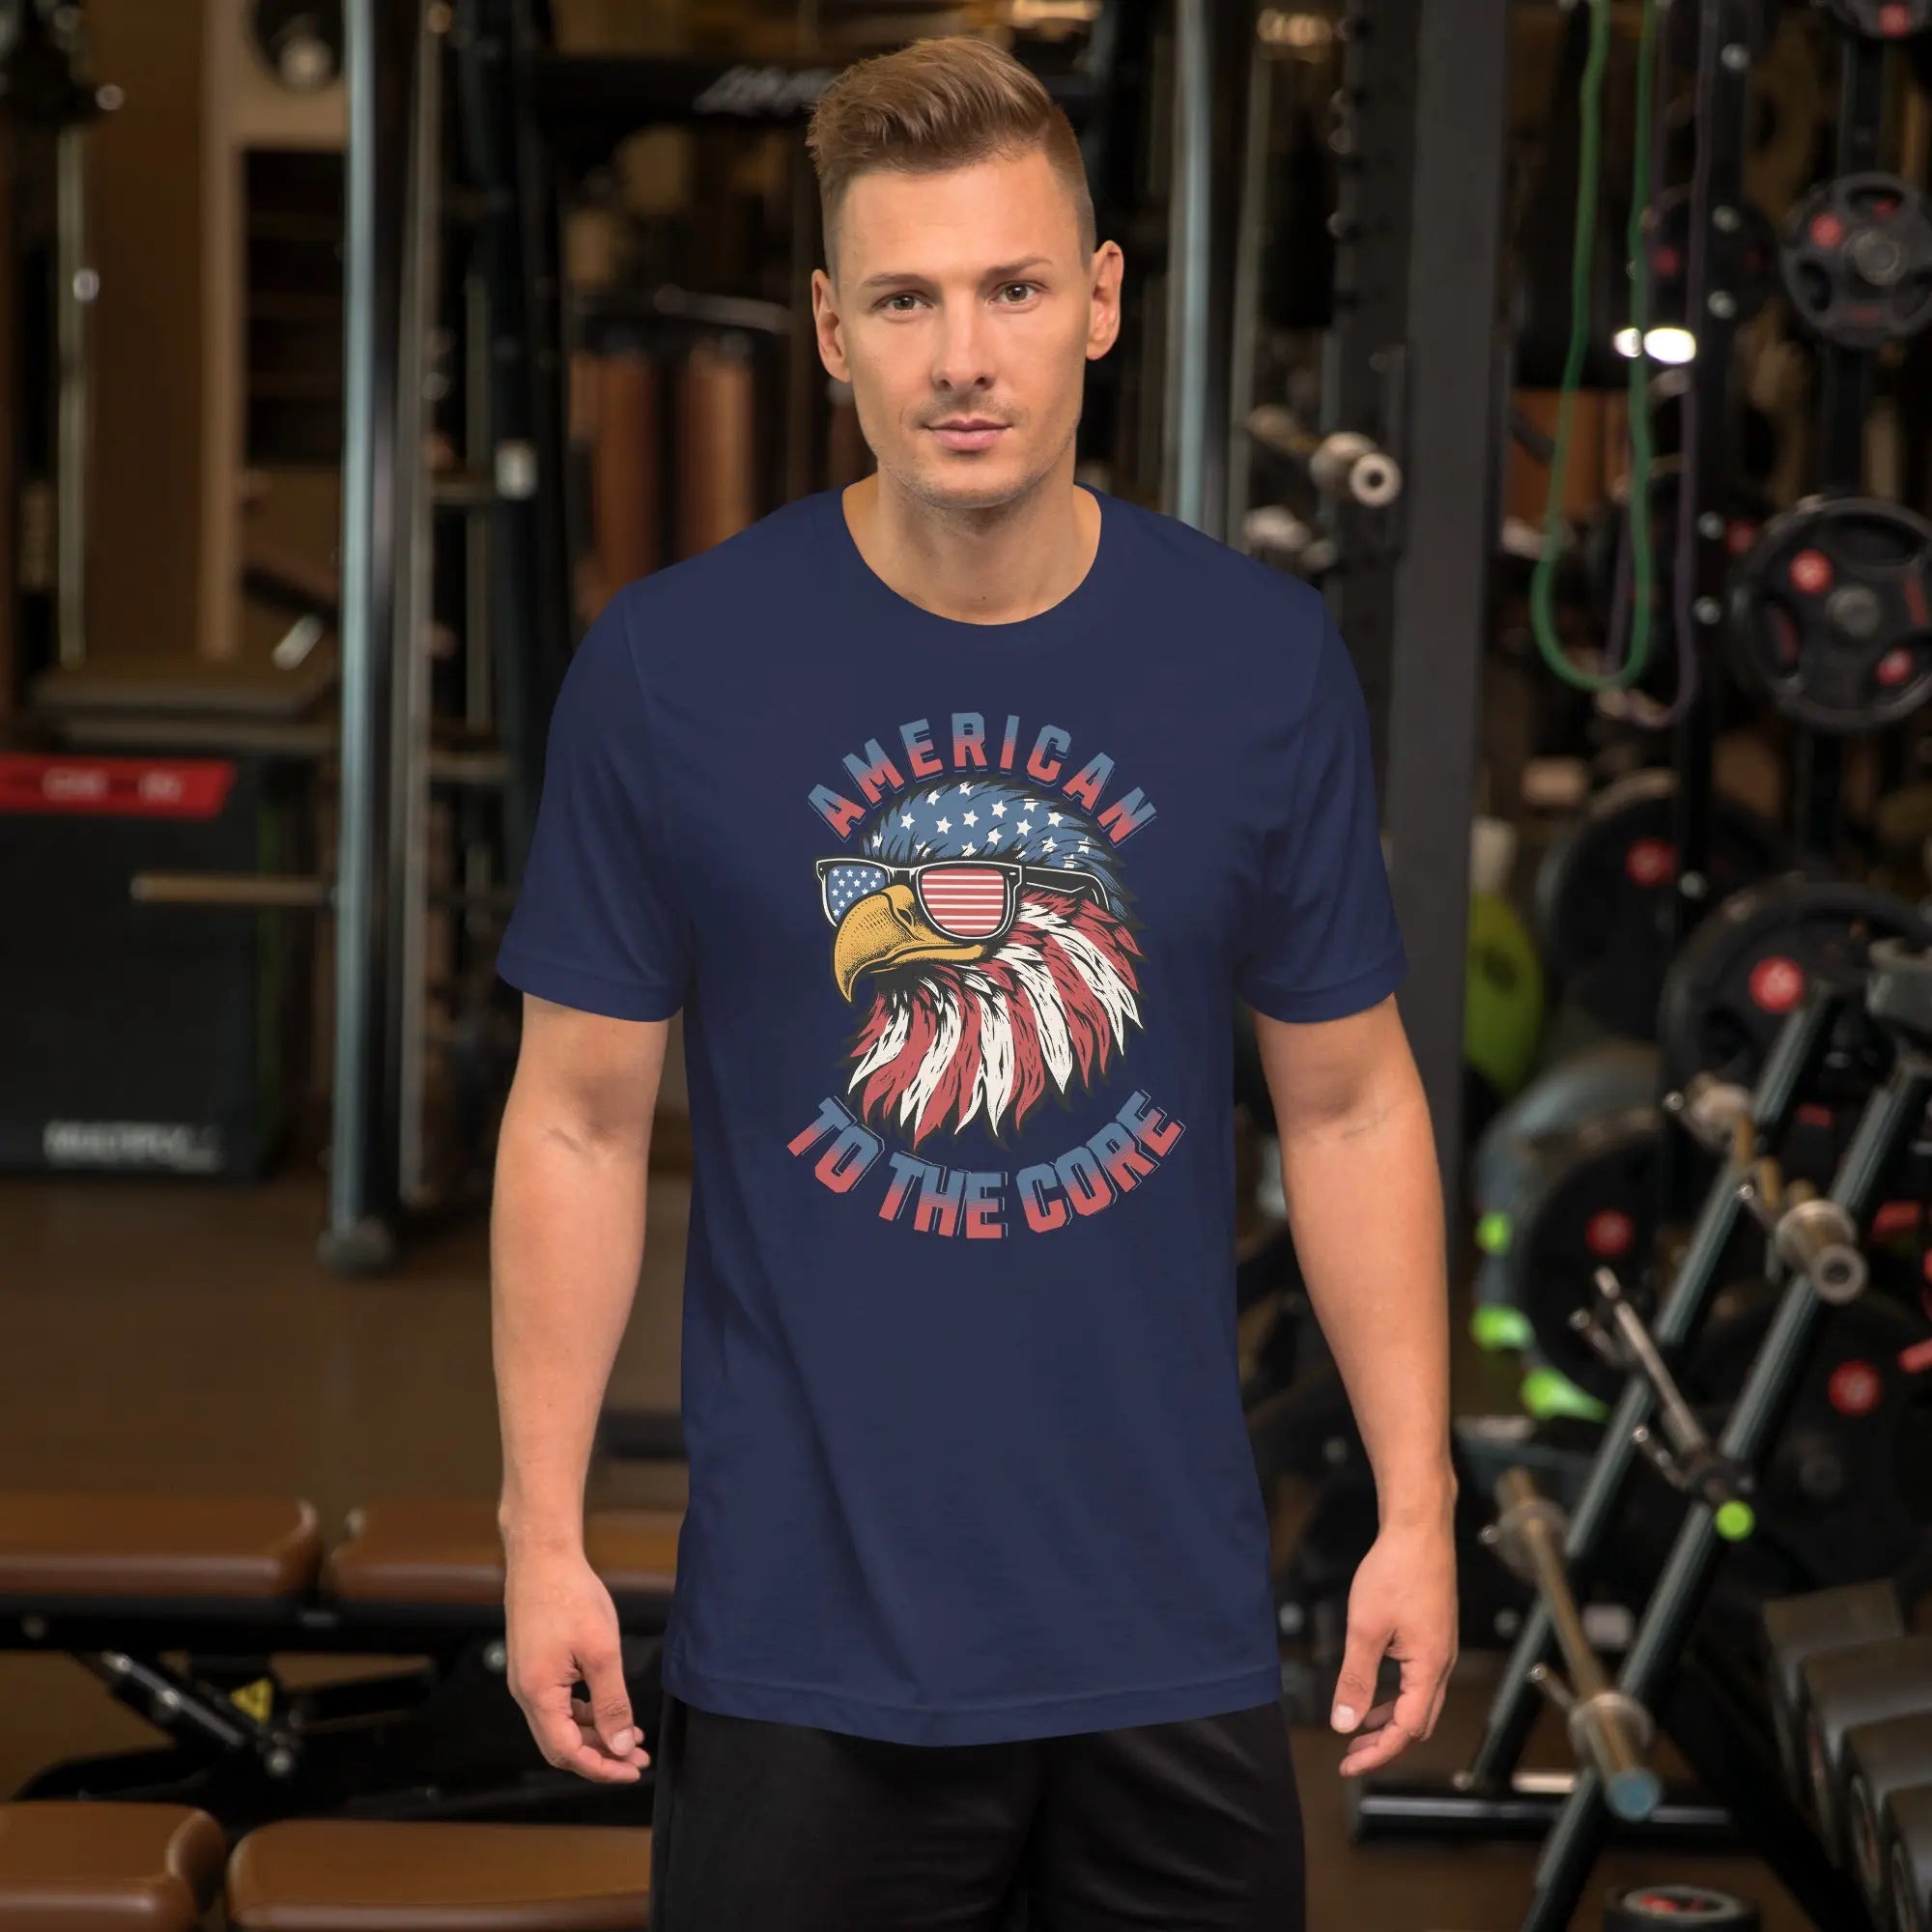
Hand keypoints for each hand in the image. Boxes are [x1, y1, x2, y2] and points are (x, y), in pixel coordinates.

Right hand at [505, 1544, 650, 1782]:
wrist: (543, 1557)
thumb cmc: (570, 1596)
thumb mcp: (601, 1652)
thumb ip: (611, 1703)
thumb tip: (619, 1745)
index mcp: (538, 1695)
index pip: (567, 1752)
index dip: (600, 1767)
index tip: (631, 1770)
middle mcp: (526, 1693)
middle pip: (562, 1744)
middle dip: (600, 1755)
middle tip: (636, 1757)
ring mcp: (527, 1679)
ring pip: (561, 1725)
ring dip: (594, 1734)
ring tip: (631, 1735)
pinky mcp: (534, 1666)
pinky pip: (558, 1704)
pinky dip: (584, 1712)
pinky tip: (608, 1709)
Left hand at [1331, 1515, 1457, 1776]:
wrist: (1419, 1529)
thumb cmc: (1395, 1571)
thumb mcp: (1365, 1628)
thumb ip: (1356, 1678)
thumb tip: (1344, 1723)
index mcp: (1429, 1668)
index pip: (1406, 1730)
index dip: (1377, 1752)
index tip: (1348, 1764)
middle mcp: (1441, 1664)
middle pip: (1417, 1723)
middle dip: (1385, 1744)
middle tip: (1351, 1755)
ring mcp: (1440, 1649)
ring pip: (1418, 1703)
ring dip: (1390, 1720)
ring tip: (1358, 1729)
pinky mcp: (1433, 1635)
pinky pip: (1417, 1680)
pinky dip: (1395, 1695)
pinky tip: (1373, 1690)